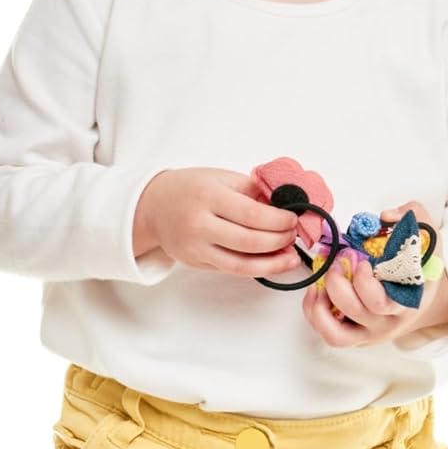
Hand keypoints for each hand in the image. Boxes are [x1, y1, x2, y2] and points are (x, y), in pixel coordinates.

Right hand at [133, 168, 301, 275]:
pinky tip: (273, 264)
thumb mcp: (222, 178)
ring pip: (241, 264)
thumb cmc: (192, 188)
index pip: (251, 215)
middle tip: (294, 235)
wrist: (153, 206)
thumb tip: (289, 205)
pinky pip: (231, 269)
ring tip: (291, 257)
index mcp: (207, 197)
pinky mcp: (196, 264)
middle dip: (279, 241)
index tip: (294, 219)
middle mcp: (198, 225)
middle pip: (249, 241)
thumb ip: (254, 191)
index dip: (278, 221)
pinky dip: (256, 269)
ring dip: (272, 263)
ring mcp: (195, 249)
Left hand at [302, 201, 447, 348]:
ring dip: (320, 304)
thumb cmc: (420, 267)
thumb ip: (413, 215)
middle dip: (337, 283)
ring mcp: (371, 333)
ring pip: (336, 332)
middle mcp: (389, 321)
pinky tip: (318, 294)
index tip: (361, 262)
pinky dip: (315, 315)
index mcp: (408, 300)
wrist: (425, 298)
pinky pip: (330, 335)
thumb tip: (385, 216)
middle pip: (354, 311)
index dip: (363, 283)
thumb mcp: (427, 237)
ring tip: (323, 282)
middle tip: (338, 263)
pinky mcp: (356, 337)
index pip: (380, 303)